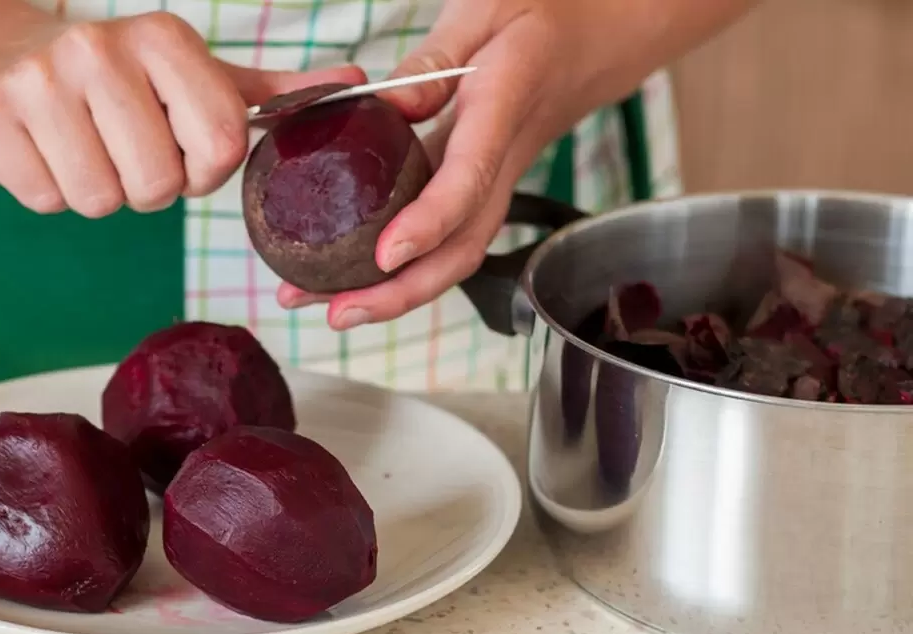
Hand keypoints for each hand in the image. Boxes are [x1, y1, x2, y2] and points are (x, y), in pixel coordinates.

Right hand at [0, 11, 365, 216]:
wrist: (5, 57)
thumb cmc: (121, 81)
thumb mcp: (197, 77)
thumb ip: (272, 92)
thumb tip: (356, 85)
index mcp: (162, 38)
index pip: (219, 145)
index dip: (204, 170)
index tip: (183, 152)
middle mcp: (99, 49)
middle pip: (158, 184)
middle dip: (149, 186)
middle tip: (126, 151)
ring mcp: (37, 82)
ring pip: (101, 200)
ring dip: (100, 191)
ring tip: (85, 147)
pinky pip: (48, 200)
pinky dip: (51, 191)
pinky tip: (47, 150)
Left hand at [277, 1, 579, 328]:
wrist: (596, 37)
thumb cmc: (542, 13)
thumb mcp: (485, 7)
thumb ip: (434, 55)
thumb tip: (391, 106)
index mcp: (503, 105)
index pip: (469, 177)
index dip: (429, 223)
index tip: (386, 256)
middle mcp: (504, 158)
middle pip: (463, 246)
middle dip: (403, 291)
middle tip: (339, 313)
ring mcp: (495, 181)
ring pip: (454, 254)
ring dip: (395, 293)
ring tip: (327, 308)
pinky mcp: (480, 188)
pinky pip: (445, 238)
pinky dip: (401, 268)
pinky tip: (351, 278)